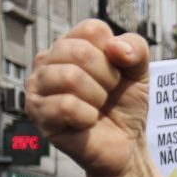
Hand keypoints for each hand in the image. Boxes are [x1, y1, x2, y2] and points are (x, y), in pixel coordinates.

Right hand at [25, 19, 150, 176]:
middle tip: (107, 94)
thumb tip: (115, 47)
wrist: (125, 146)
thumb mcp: (139, 74)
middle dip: (107, 78)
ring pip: (70, 76)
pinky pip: (66, 105)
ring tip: (97, 108)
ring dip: (97, 97)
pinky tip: (86, 122)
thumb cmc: (125, 107)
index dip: (115, 55)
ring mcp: (39, 85)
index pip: (92, 30)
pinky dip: (87, 117)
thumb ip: (136, 49)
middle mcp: (48, 60)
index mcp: (70, 44)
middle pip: (80, 51)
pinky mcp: (37, 112)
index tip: (117, 75)